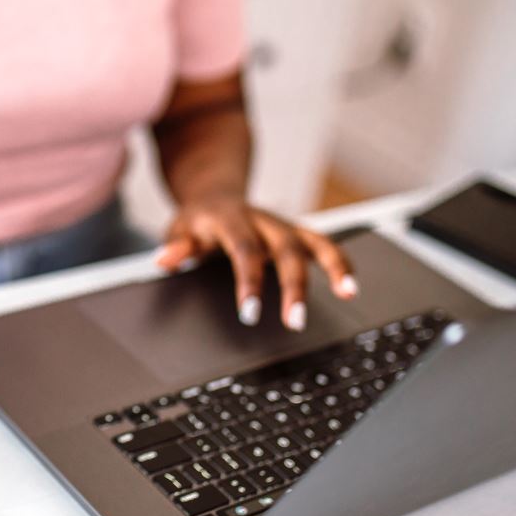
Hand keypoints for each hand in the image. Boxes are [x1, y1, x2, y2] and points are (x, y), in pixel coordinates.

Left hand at [153, 195, 356, 328]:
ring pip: (315, 242)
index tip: (249, 314)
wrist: (215, 194)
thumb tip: (165, 259)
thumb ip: (178, 246)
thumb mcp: (180, 229)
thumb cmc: (199, 220)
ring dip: (333, 267)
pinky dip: (341, 264)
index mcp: (233, 220)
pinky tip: (351, 288)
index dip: (249, 281)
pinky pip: (324, 246)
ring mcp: (284, 226)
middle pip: (285, 250)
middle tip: (295, 321)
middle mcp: (264, 221)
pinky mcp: (297, 234)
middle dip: (293, 286)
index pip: (244, 251)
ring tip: (348, 294)